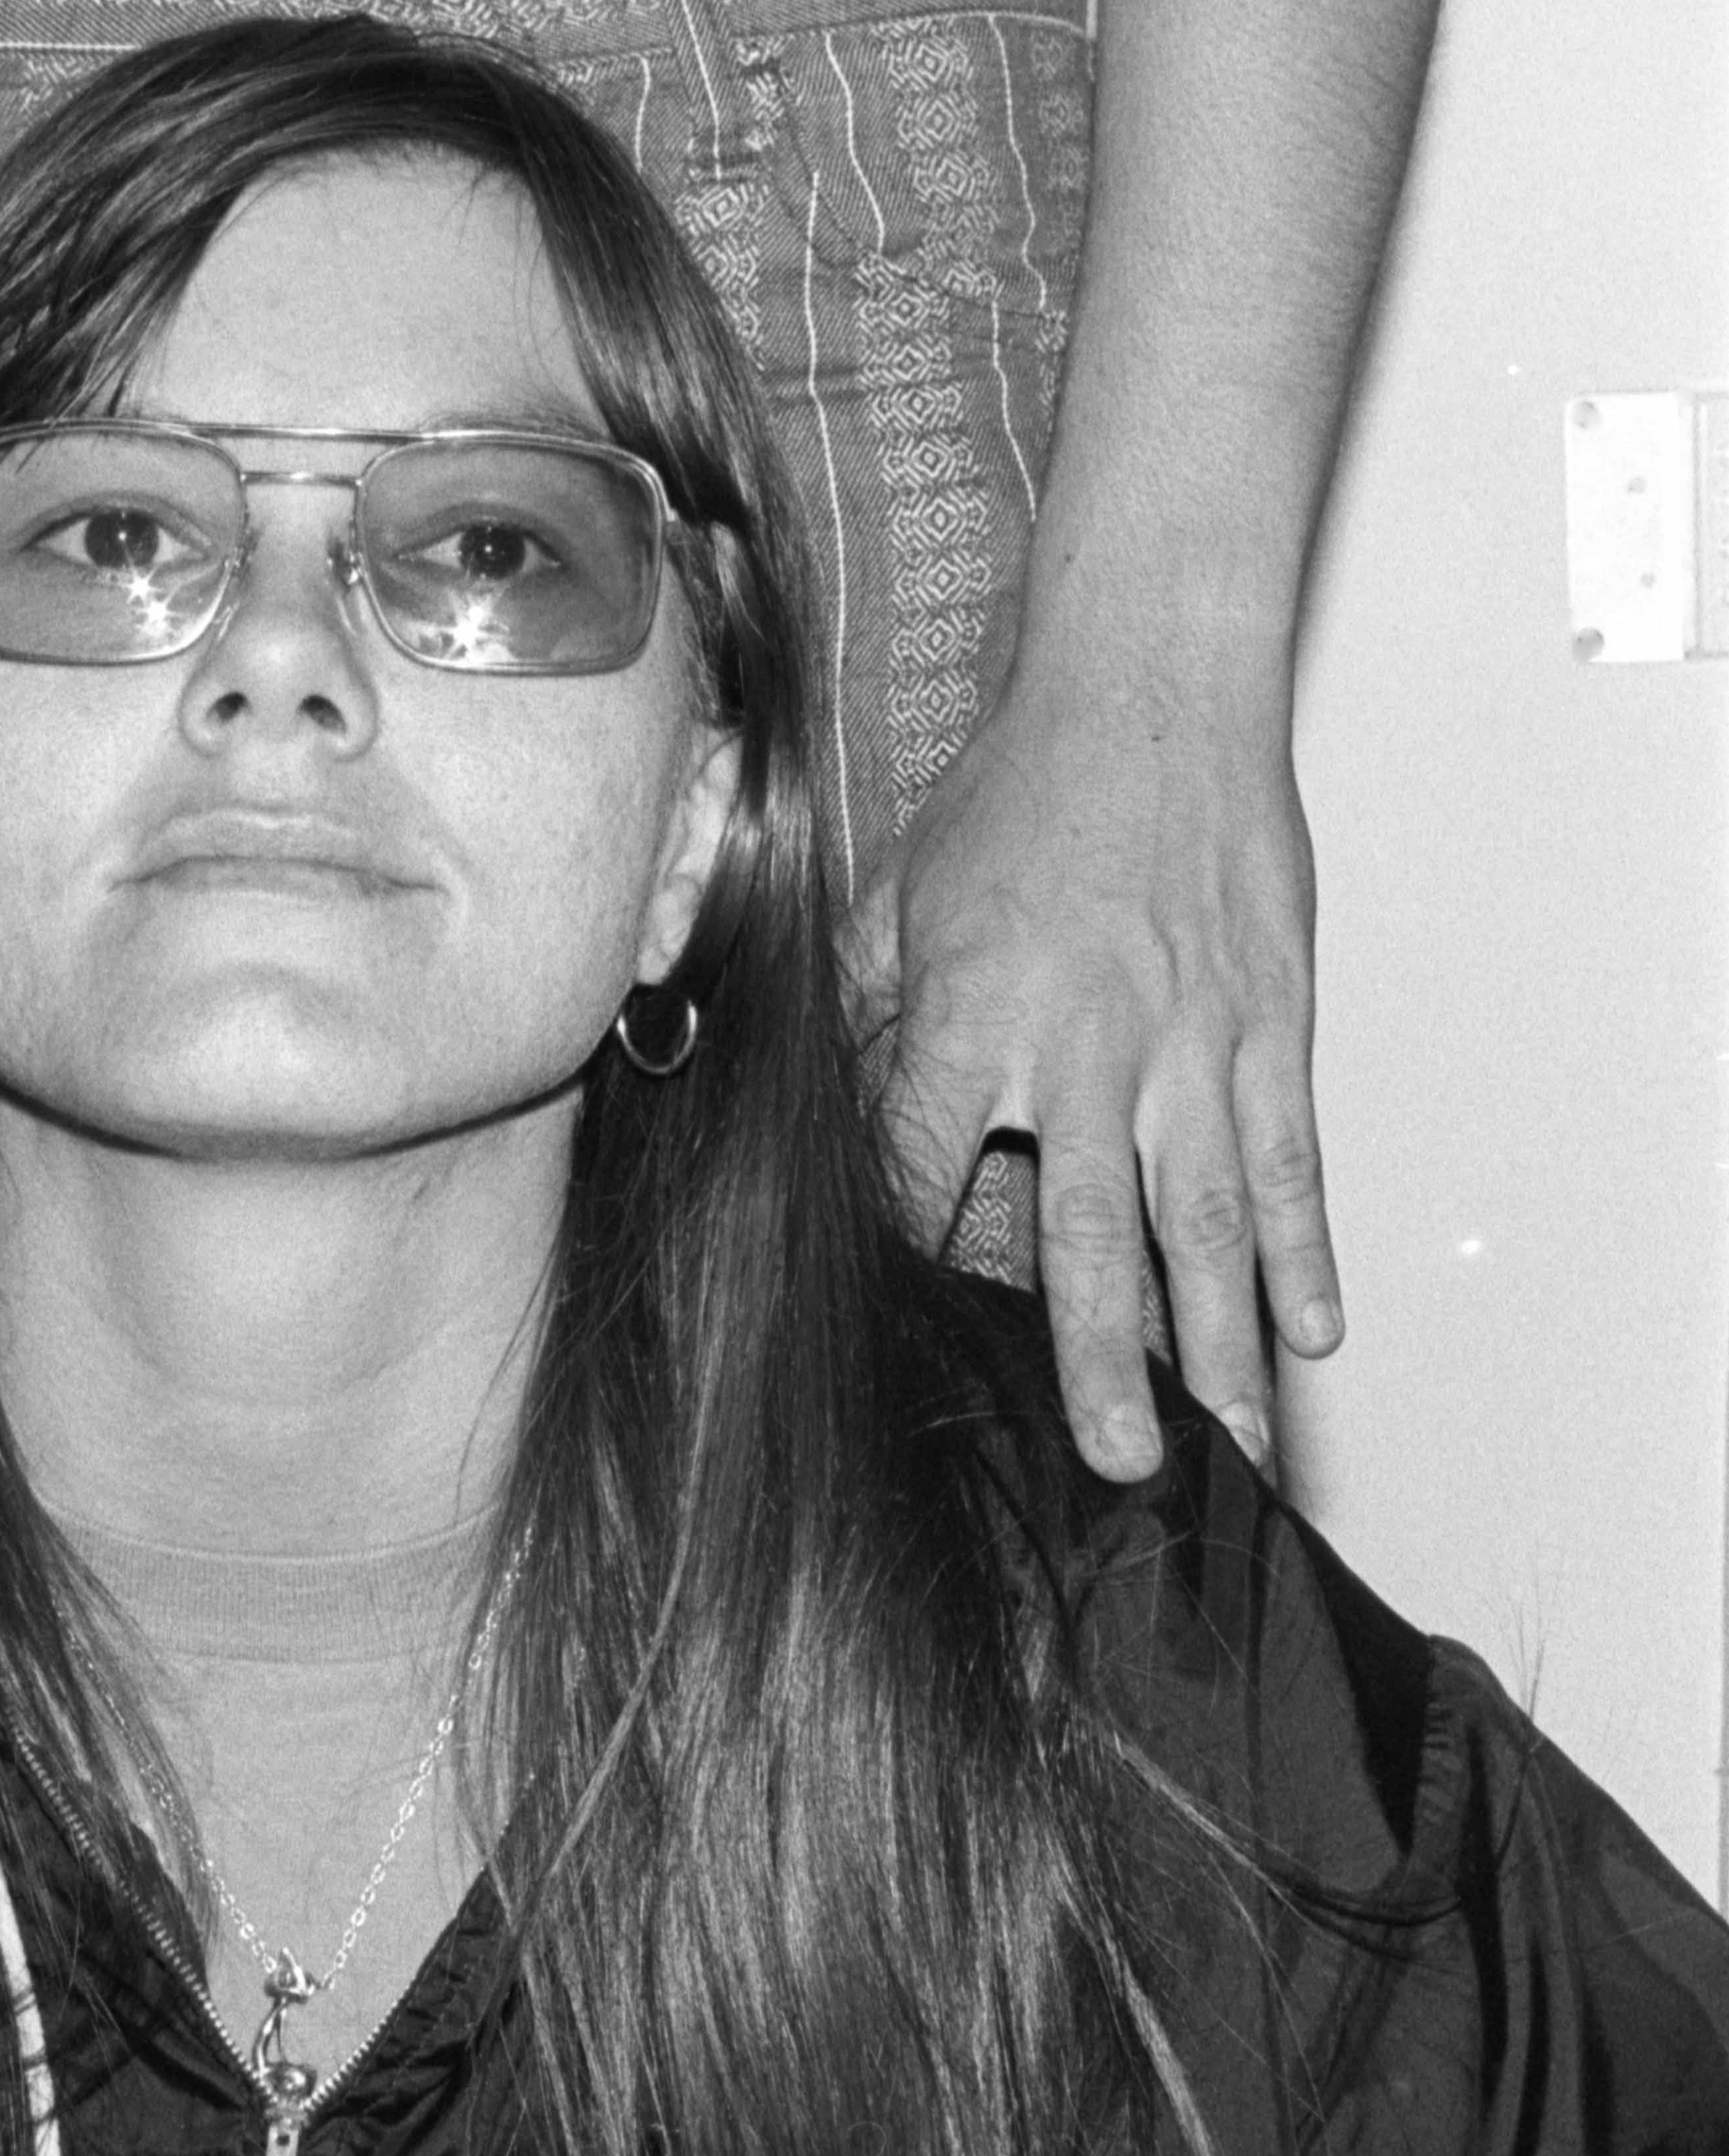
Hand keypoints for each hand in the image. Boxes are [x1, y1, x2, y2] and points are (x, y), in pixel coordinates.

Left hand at [847, 662, 1341, 1487]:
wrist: (1149, 693)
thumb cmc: (1016, 792)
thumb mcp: (894, 894)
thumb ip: (864, 1012)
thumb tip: (843, 1110)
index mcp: (966, 1016)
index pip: (924, 1171)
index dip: (918, 1250)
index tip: (925, 1327)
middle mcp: (1083, 1046)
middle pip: (1088, 1235)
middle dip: (1101, 1359)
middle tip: (1116, 1462)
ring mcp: (1191, 1042)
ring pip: (1205, 1222)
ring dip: (1217, 1340)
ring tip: (1229, 1440)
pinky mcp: (1271, 1023)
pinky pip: (1289, 1158)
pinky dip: (1304, 1247)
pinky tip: (1312, 1326)